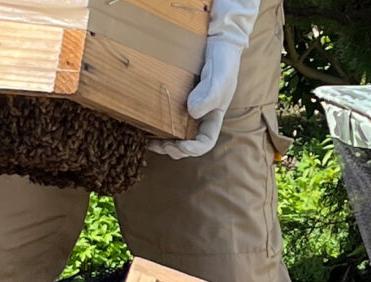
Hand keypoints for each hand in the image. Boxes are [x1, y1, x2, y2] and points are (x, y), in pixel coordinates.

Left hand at [148, 0, 258, 158]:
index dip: (193, 149)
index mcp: (213, 118)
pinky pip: (167, 118)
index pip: (205, 142)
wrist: (216, 42)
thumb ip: (209, 95)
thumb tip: (193, 112)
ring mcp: (187, 109)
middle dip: (174, 149)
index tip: (181, 146)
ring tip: (150, 142)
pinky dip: (158, 125)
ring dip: (163, 142)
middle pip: (187, 143)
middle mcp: (200, 117)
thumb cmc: (223, 62)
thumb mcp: (219, 78)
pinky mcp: (176, 100)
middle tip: (159, 145)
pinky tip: (147, 124)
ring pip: (175, 134)